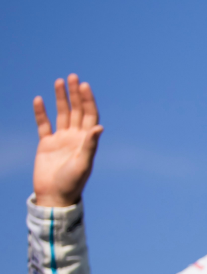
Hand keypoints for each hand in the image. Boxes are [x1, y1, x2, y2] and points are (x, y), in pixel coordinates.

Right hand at [33, 75, 102, 206]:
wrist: (55, 196)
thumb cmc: (72, 183)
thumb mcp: (83, 164)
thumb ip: (90, 145)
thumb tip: (99, 127)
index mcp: (86, 141)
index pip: (89, 115)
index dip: (87, 100)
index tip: (84, 85)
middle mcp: (75, 137)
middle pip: (77, 111)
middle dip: (75, 94)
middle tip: (72, 77)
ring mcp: (61, 140)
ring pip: (62, 114)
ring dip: (61, 98)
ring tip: (59, 81)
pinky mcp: (46, 144)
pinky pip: (43, 125)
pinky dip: (41, 112)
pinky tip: (39, 100)